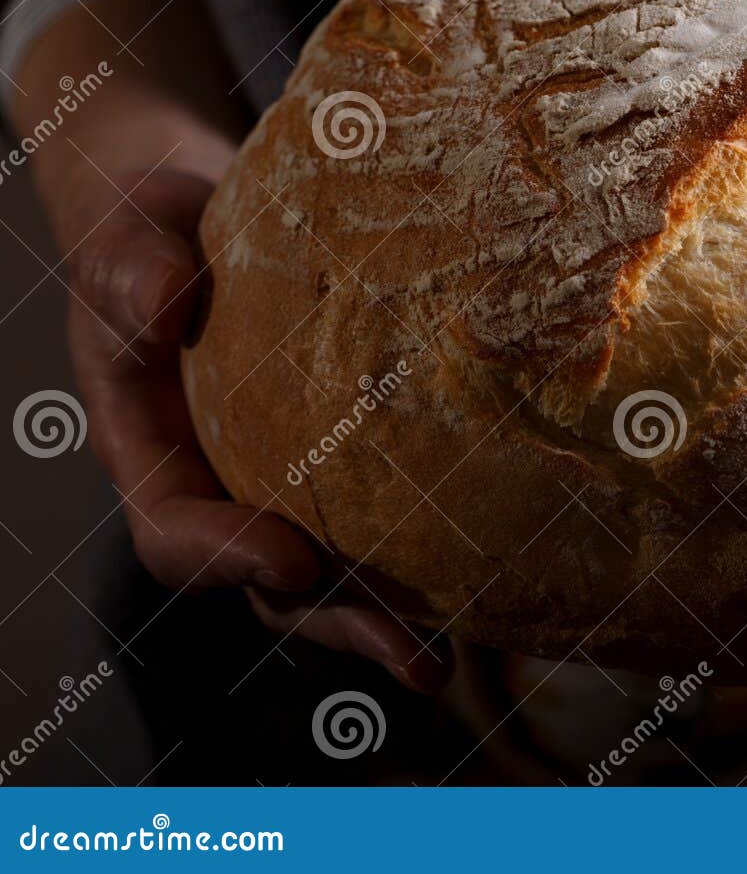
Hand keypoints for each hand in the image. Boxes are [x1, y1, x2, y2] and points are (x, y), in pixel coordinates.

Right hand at [59, 163, 450, 690]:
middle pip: (270, 586)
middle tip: (415, 658)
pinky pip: (382, 515)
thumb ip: (131, 272)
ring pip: (333, 571)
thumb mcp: (126, 237)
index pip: (176, 532)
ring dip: (391, 615)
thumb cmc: (150, 228)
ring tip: (453, 659)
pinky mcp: (345, 460)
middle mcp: (220, 487)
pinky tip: (494, 570)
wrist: (196, 214)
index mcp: (153, 455)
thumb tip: (166, 296)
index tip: (296, 561)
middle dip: (340, 624)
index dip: (227, 560)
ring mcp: (283, 482)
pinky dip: (429, 551)